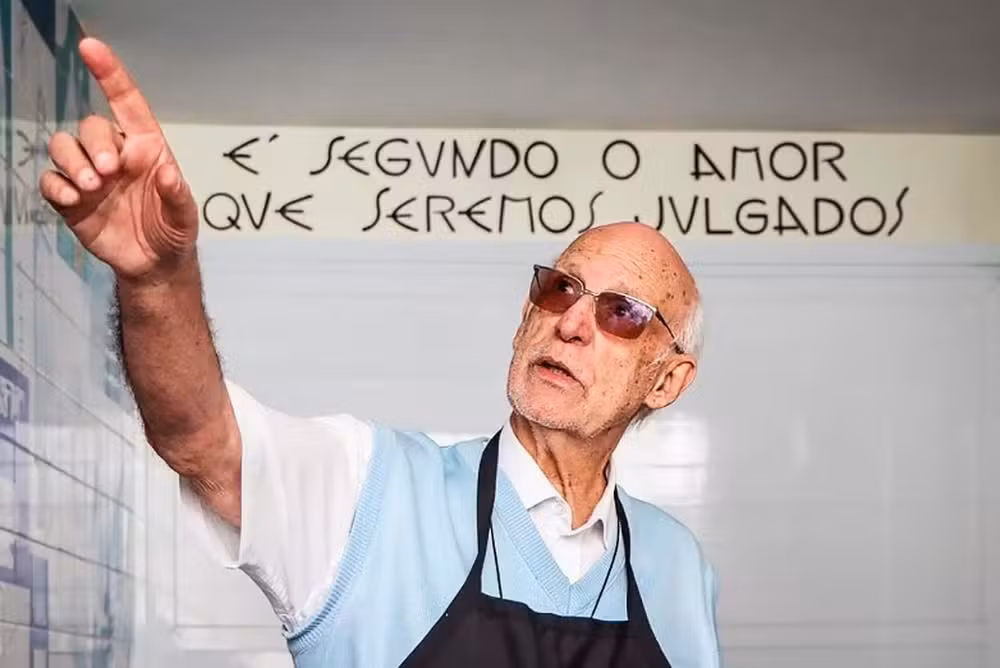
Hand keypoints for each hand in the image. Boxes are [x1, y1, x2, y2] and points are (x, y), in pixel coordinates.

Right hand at [40, 37, 198, 280]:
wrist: (155, 265)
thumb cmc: (173, 230)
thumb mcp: (184, 217)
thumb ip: (177, 195)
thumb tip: (166, 173)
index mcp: (146, 148)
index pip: (126, 102)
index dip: (109, 73)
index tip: (90, 47)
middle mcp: (115, 154)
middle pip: (90, 126)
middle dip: (95, 144)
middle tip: (108, 173)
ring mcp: (90, 175)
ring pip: (63, 146)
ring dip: (72, 161)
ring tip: (93, 187)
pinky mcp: (71, 199)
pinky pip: (51, 180)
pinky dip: (57, 185)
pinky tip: (74, 200)